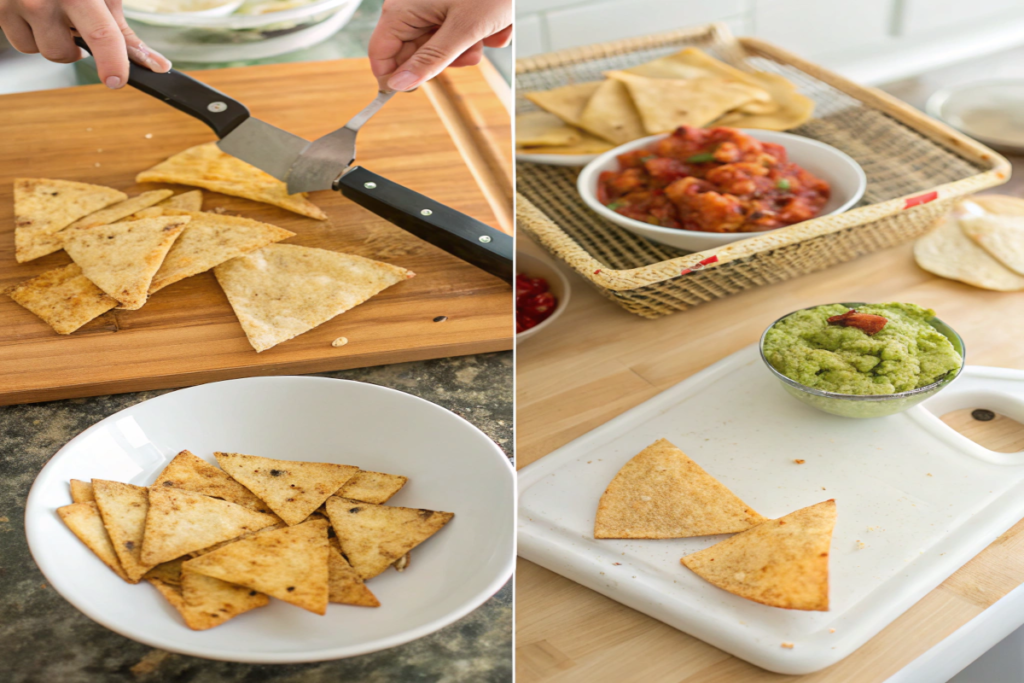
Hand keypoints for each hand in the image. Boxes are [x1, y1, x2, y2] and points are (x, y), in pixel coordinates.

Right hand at [0, 0, 170, 88]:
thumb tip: (157, 67)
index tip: (117, 81)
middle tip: (78, 25)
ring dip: (54, 42)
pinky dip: (34, 35)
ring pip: (42, 52)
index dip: (113, 62)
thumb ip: (126, 35)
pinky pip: (22, 43)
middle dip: (76, 49)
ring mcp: (15, 2)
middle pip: (64, 53)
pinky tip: (39, 13)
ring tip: (58, 14)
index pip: (101, 34)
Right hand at [368, 0, 511, 91]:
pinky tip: (488, 29)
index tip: (415, 90)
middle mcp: (411, 9)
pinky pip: (453, 39)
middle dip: (444, 60)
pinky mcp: (446, 13)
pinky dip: (472, 40)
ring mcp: (429, 10)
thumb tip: (398, 84)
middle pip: (412, 54)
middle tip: (467, 51)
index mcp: (403, 9)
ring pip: (437, 51)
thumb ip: (431, 60)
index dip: (393, 77)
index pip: (380, 53)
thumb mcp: (463, 29)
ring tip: (482, 37)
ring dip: (463, 52)